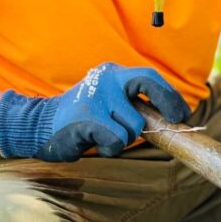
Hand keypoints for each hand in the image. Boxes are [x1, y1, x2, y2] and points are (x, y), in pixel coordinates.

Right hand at [0, 63, 189, 161]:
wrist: (38, 126)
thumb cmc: (82, 119)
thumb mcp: (108, 103)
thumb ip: (132, 104)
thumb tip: (171, 117)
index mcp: (112, 73)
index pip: (149, 78)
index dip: (170, 96)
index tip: (182, 113)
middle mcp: (106, 80)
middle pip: (147, 91)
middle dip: (164, 108)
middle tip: (173, 122)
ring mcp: (96, 98)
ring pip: (133, 127)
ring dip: (124, 139)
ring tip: (104, 136)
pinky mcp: (87, 118)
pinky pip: (116, 141)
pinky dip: (110, 148)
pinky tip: (94, 143)